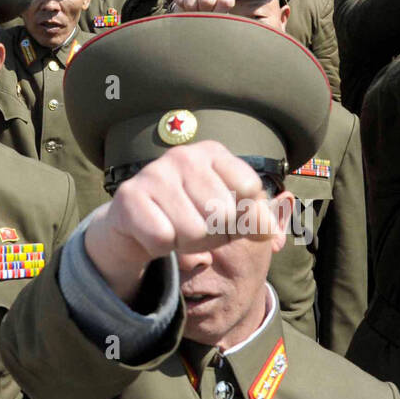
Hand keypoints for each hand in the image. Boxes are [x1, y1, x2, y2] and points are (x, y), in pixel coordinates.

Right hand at [82, 141, 276, 301]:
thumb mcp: (231, 212)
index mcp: (213, 153)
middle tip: (196, 226)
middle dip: (214, 234)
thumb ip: (257, 218)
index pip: (250, 189)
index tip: (228, 217)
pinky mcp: (129, 196)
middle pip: (223, 215)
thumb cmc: (191, 212)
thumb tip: (269, 232)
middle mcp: (184, 156)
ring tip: (175, 229)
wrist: (138, 220)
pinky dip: (162, 246)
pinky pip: (163, 238)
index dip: (244, 216)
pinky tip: (156, 232)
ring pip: (194, 231)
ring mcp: (154, 173)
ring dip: (188, 243)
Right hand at [172, 0, 237, 11]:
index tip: (216, 13)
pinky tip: (188, 1)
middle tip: (204, 10)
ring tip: (197, 6)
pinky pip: (179, 0)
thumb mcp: (223, 10)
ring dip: (192, 10)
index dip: (218, 12)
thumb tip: (213, 23)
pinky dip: (182, 5)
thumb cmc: (214, 5)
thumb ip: (222, 15)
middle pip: (206, 1)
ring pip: (190, 3)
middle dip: (203, 11)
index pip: (225, 1)